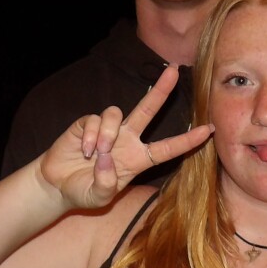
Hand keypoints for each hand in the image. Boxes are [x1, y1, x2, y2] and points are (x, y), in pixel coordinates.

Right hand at [38, 64, 213, 209]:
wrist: (57, 185)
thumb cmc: (84, 191)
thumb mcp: (100, 197)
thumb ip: (106, 184)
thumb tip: (106, 159)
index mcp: (138, 159)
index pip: (168, 148)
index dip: (188, 140)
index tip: (209, 130)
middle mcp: (126, 140)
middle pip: (148, 110)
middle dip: (161, 90)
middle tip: (174, 70)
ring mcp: (107, 130)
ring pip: (116, 114)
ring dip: (107, 133)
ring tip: (97, 152)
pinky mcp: (86, 124)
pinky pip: (94, 120)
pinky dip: (90, 136)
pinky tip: (84, 150)